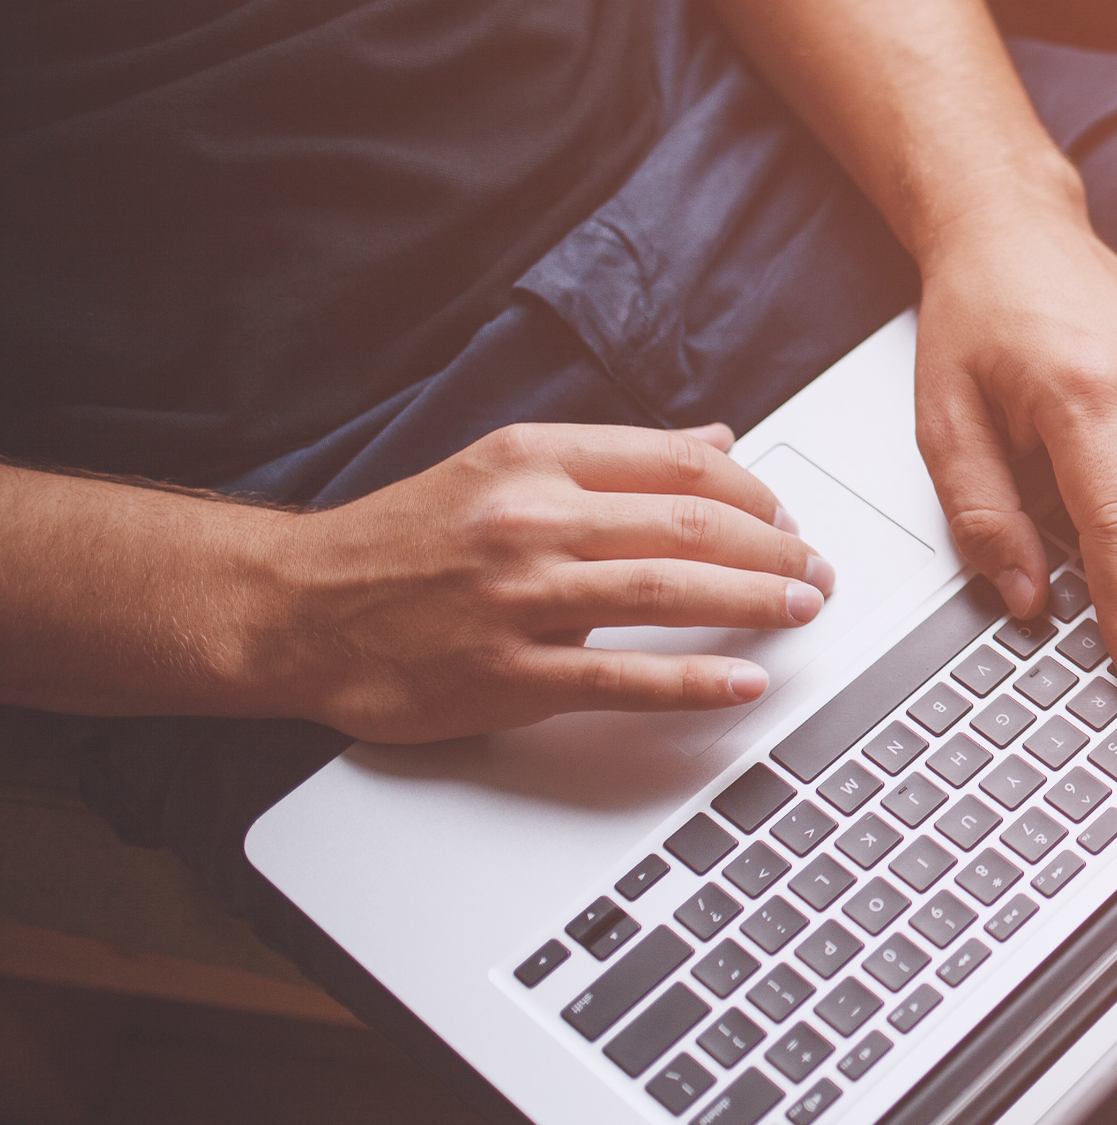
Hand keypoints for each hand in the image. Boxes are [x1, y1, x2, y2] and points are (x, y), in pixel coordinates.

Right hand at [255, 421, 832, 743]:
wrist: (293, 607)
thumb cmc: (402, 540)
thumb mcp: (503, 468)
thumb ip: (613, 457)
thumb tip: (715, 443)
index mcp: (534, 461)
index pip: (676, 464)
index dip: (752, 493)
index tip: (785, 517)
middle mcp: (530, 521)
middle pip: (689, 525)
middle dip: (774, 548)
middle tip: (815, 569)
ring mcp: (518, 599)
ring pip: (667, 591)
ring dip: (754, 601)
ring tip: (802, 610)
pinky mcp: (504, 675)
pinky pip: (620, 678)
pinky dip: (694, 680)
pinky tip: (743, 682)